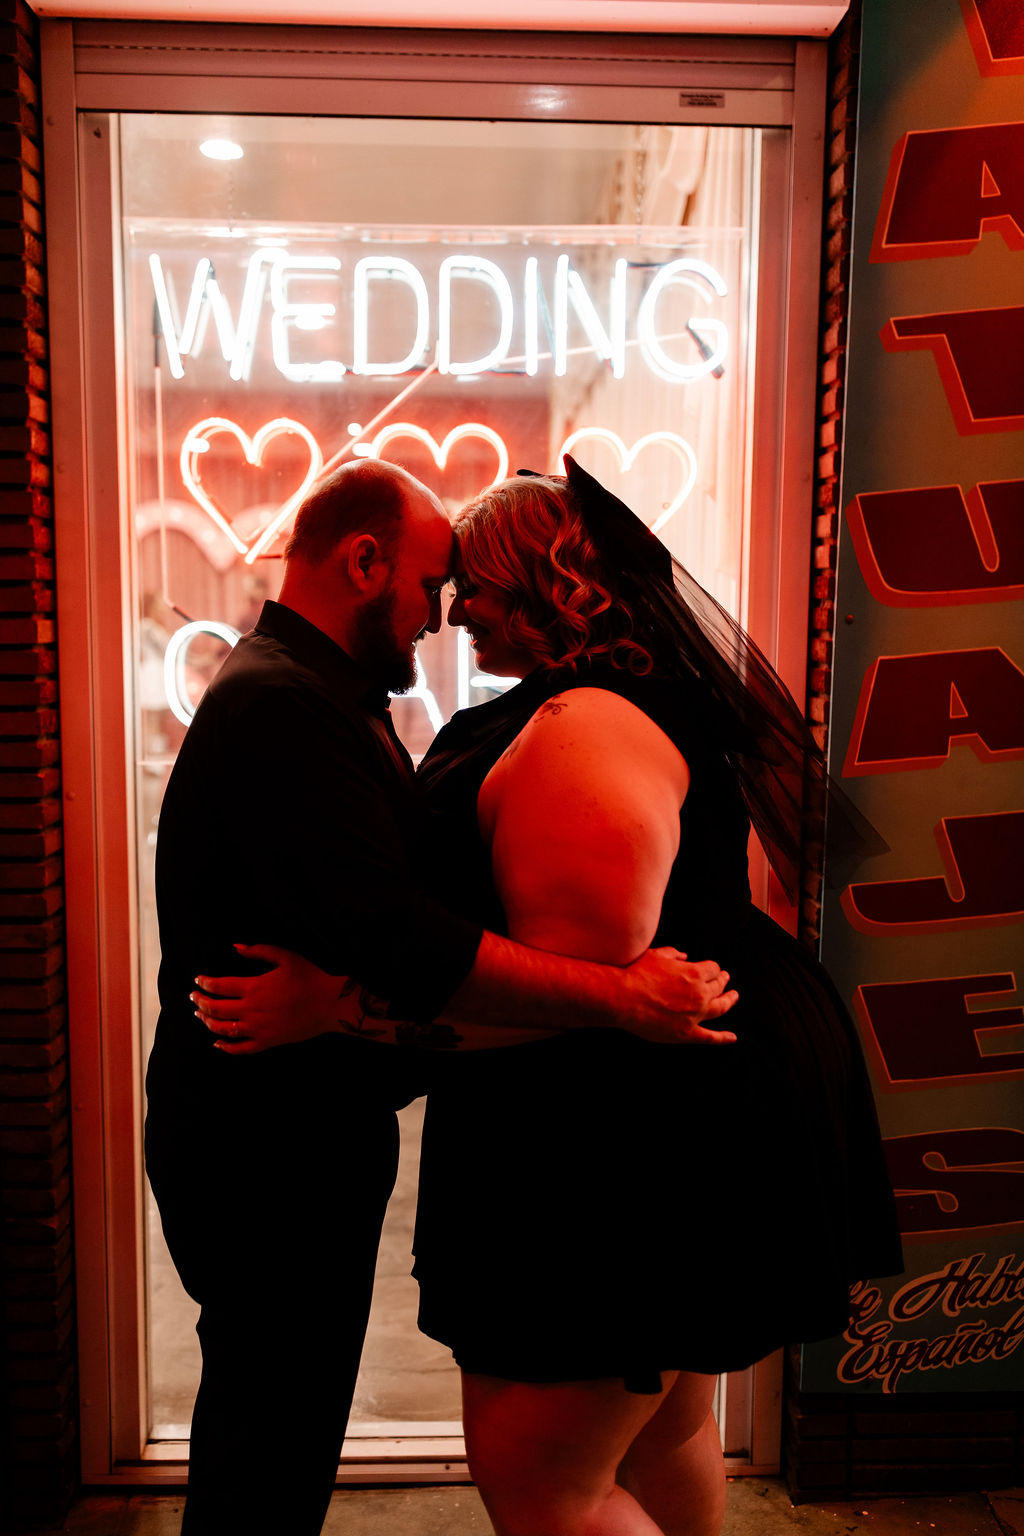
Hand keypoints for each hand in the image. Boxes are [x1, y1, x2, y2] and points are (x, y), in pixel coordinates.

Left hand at [191, 943, 342, 1054]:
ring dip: (207, 1022)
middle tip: (193, 997)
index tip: (197, 980)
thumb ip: (258, 951)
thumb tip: (236, 947)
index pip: (219, 986)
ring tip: (200, 1016)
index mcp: (254, 987)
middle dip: (200, 1002)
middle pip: (215, 1008)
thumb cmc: (309, 977)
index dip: (204, 983)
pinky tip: (217, 1044)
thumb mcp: (285, 957)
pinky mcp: (267, 1042)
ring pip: (223, 1029)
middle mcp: (251, 1010)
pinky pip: (240, 1049)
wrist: (329, 1004)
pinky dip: (225, 1047)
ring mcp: (258, 1029)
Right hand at [622, 947, 738, 1044]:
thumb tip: (684, 955)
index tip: (710, 968)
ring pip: (720, 1008)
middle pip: (718, 986)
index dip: (711, 968)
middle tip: (725, 979)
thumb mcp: (655, 955)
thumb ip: (673, 954)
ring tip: (733, 997)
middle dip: (722, 980)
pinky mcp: (686, 1033)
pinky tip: (732, 1037)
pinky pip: (710, 1037)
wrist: (622, 998)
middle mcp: (699, 994)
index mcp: (694, 973)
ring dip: (729, 1001)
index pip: (712, 968)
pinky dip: (723, 1038)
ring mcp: (695, 1015)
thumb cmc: (636, 974)